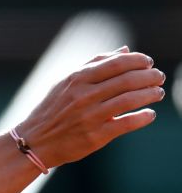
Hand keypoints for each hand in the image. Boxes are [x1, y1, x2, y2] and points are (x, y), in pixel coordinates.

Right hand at [16, 47, 164, 167]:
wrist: (33, 142)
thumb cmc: (51, 111)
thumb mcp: (66, 83)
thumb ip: (94, 65)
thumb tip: (125, 50)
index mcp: (76, 79)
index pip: (116, 63)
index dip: (138, 60)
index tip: (148, 62)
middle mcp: (83, 96)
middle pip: (127, 79)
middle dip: (149, 76)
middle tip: (158, 77)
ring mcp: (89, 116)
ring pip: (130, 99)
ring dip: (150, 94)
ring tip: (157, 93)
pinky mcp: (95, 136)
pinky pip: (126, 123)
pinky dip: (143, 117)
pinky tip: (149, 114)